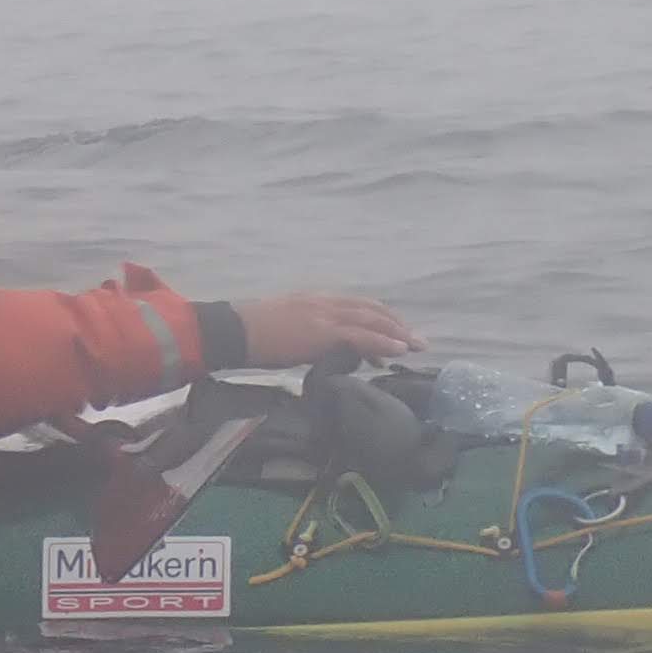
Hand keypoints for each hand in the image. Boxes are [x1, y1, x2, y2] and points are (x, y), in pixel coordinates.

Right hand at [236, 292, 421, 365]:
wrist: (234, 331)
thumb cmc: (253, 335)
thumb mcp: (288, 328)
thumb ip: (312, 335)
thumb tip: (331, 352)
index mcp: (316, 300)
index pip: (358, 305)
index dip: (381, 318)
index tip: (397, 332)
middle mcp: (325, 302)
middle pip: (371, 310)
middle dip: (397, 325)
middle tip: (417, 341)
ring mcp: (324, 315)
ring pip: (371, 320)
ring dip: (397, 333)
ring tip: (416, 346)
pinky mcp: (322, 332)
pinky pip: (361, 335)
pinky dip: (383, 342)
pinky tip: (397, 350)